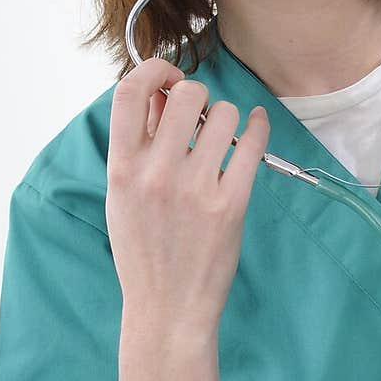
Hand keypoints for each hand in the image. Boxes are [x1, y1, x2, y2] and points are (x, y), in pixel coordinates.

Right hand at [106, 57, 270, 335]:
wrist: (168, 309)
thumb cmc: (144, 252)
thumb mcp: (123, 197)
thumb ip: (139, 146)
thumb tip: (160, 95)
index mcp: (122, 170)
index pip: (129, 93)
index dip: (153, 71)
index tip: (168, 76)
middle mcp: (156, 175)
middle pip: (186, 95)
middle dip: (197, 94)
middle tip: (201, 113)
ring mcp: (196, 189)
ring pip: (224, 116)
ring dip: (227, 118)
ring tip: (222, 138)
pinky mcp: (231, 204)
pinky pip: (253, 145)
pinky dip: (258, 127)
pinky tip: (256, 127)